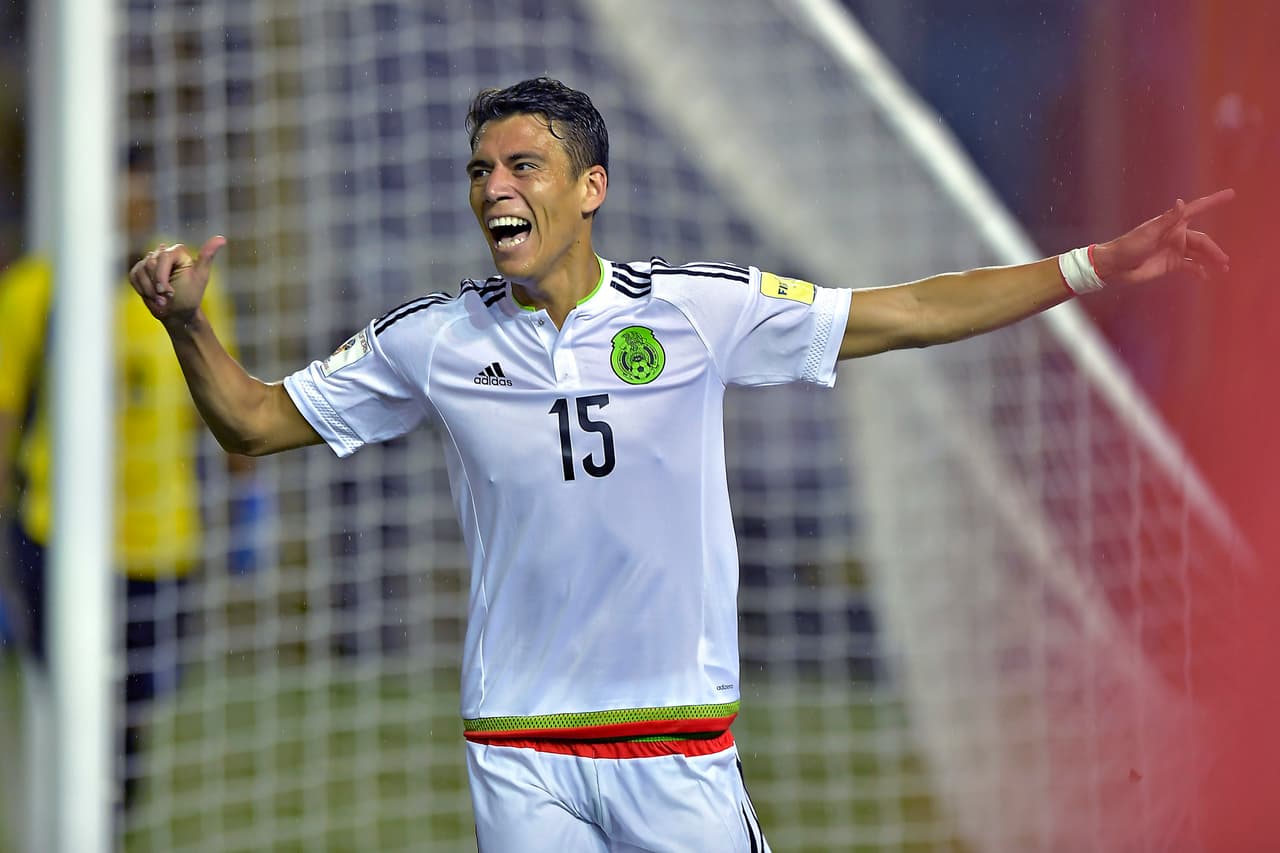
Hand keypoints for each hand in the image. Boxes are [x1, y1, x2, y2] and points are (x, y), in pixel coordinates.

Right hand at [128, 236, 225, 322]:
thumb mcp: (200, 276)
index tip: (167, 292)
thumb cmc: (190, 296)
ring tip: (161, 300)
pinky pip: (133, 276)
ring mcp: (149, 262)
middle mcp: (163, 253)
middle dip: (156, 286)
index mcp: (178, 252)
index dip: (161, 276)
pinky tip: (152, 296)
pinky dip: (141, 289)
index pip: (163, 257)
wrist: (178, 313)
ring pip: (140, 271)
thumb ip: (207, 256)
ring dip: (149, 290)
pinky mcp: (139, 271)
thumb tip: (222, 238)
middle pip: (149, 264)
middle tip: (167, 298)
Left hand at [1092, 190, 1234, 285]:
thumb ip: (1167, 220)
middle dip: (1214, 249)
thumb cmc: (1129, 246)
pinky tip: (1207, 276)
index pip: (1197, 209)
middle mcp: (1177, 235)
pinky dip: (1199, 270)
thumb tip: (1180, 202)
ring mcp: (1175, 250)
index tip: (1231, 194)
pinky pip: (1191, 266)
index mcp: (1172, 224)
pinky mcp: (1172, 264)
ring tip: (1223, 269)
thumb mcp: (1149, 233)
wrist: (1115, 267)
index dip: (1214, 201)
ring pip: (1200, 254)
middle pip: (1202, 240)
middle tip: (1225, 261)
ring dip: (1211, 260)